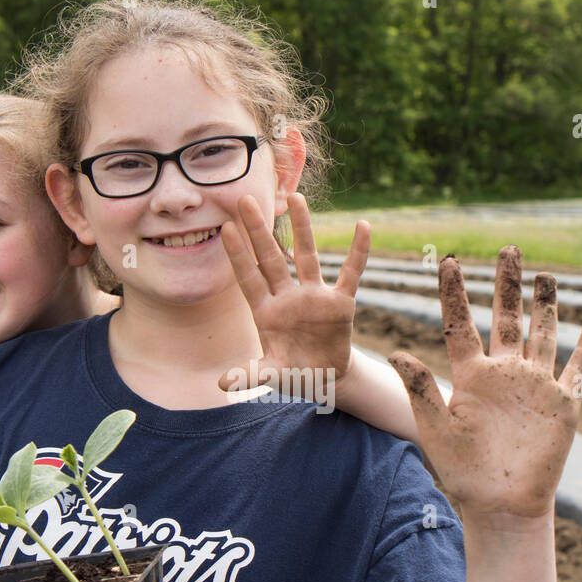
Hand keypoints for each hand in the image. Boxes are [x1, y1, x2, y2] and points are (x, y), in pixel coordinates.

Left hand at [217, 193, 369, 397]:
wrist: (324, 379)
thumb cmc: (294, 372)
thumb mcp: (272, 375)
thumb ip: (249, 376)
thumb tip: (219, 385)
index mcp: (267, 312)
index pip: (249, 278)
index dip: (238, 255)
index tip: (225, 228)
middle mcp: (288, 297)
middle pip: (271, 257)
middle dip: (258, 230)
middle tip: (244, 198)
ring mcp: (315, 296)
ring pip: (306, 256)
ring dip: (301, 228)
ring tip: (294, 196)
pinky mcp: (341, 303)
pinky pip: (351, 273)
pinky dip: (358, 252)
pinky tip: (362, 227)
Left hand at [388, 248, 581, 519]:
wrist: (500, 503)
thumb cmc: (462, 471)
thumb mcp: (435, 428)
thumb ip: (421, 389)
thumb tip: (395, 353)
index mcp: (471, 375)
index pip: (461, 324)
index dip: (454, 293)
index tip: (448, 261)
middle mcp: (504, 373)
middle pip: (507, 318)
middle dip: (507, 285)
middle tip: (508, 249)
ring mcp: (535, 385)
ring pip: (543, 334)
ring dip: (545, 306)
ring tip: (545, 275)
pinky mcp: (562, 404)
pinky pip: (578, 370)